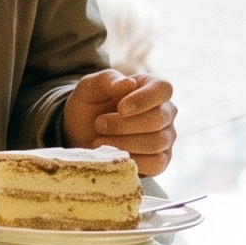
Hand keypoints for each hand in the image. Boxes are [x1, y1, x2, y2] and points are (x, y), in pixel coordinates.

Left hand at [62, 69, 176, 175]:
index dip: (144, 99)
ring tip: (99, 141)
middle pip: (158, 118)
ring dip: (124, 143)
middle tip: (99, 124)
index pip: (163, 89)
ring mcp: (165, 137)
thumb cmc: (90, 106)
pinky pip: (156, 164)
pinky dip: (132, 160)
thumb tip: (128, 83)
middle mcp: (165, 112)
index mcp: (152, 87)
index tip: (121, 108)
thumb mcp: (88, 88)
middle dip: (125, 124)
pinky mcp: (160, 161)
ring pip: (156, 142)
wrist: (80, 134)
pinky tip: (112, 155)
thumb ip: (105, 80)